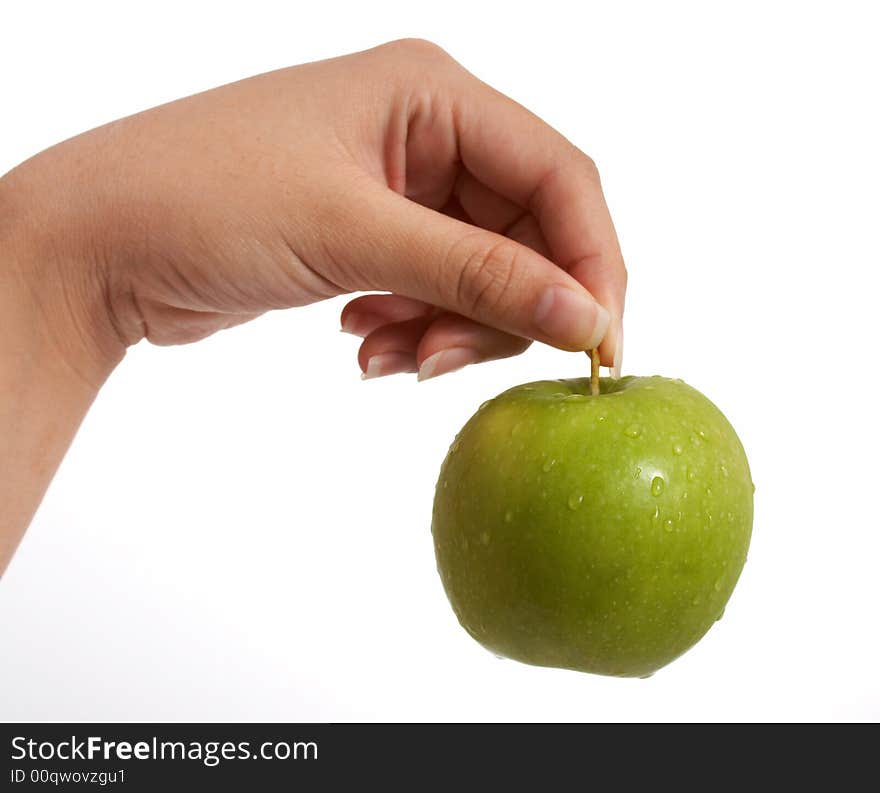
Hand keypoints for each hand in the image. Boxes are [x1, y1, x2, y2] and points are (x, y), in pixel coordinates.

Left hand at [3, 38, 624, 386]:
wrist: (100, 242)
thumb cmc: (206, 201)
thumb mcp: (355, 235)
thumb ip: (479, 275)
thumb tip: (585, 319)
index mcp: (432, 92)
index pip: (559, 176)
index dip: (591, 264)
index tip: (599, 346)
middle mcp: (426, 132)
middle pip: (526, 234)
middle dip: (502, 311)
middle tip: (450, 364)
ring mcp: (400, 188)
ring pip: (482, 274)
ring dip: (451, 329)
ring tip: (392, 357)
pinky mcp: (374, 236)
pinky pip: (435, 292)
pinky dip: (415, 330)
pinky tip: (366, 345)